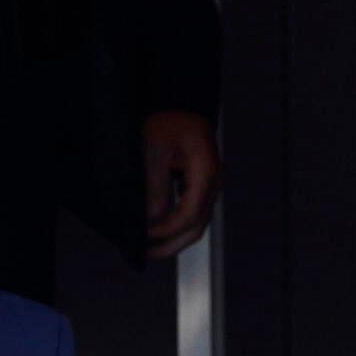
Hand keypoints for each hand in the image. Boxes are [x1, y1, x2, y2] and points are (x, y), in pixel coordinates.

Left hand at [139, 111, 220, 256]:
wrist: (179, 101)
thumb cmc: (168, 119)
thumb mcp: (154, 151)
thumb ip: (155, 186)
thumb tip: (151, 218)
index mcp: (205, 173)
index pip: (187, 215)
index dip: (164, 231)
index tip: (143, 235)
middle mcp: (212, 182)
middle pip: (197, 226)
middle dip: (172, 244)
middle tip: (147, 254)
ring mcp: (208, 183)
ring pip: (196, 222)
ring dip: (175, 238)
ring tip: (151, 247)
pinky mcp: (199, 182)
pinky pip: (191, 210)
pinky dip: (176, 224)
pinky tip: (158, 228)